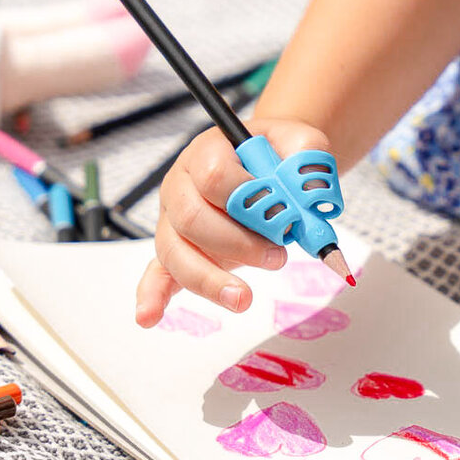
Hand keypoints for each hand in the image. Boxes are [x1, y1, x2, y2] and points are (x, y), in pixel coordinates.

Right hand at [134, 118, 329, 326]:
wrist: (267, 161)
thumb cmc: (279, 154)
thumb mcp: (302, 143)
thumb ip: (310, 160)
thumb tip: (309, 194)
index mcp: (209, 151)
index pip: (214, 175)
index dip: (249, 200)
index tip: (284, 216)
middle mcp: (182, 184)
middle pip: (191, 218)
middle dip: (236, 244)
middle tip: (278, 256)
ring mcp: (173, 217)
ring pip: (174, 251)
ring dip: (210, 279)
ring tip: (243, 298)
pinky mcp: (176, 247)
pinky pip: (157, 272)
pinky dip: (152, 295)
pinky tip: (149, 316)